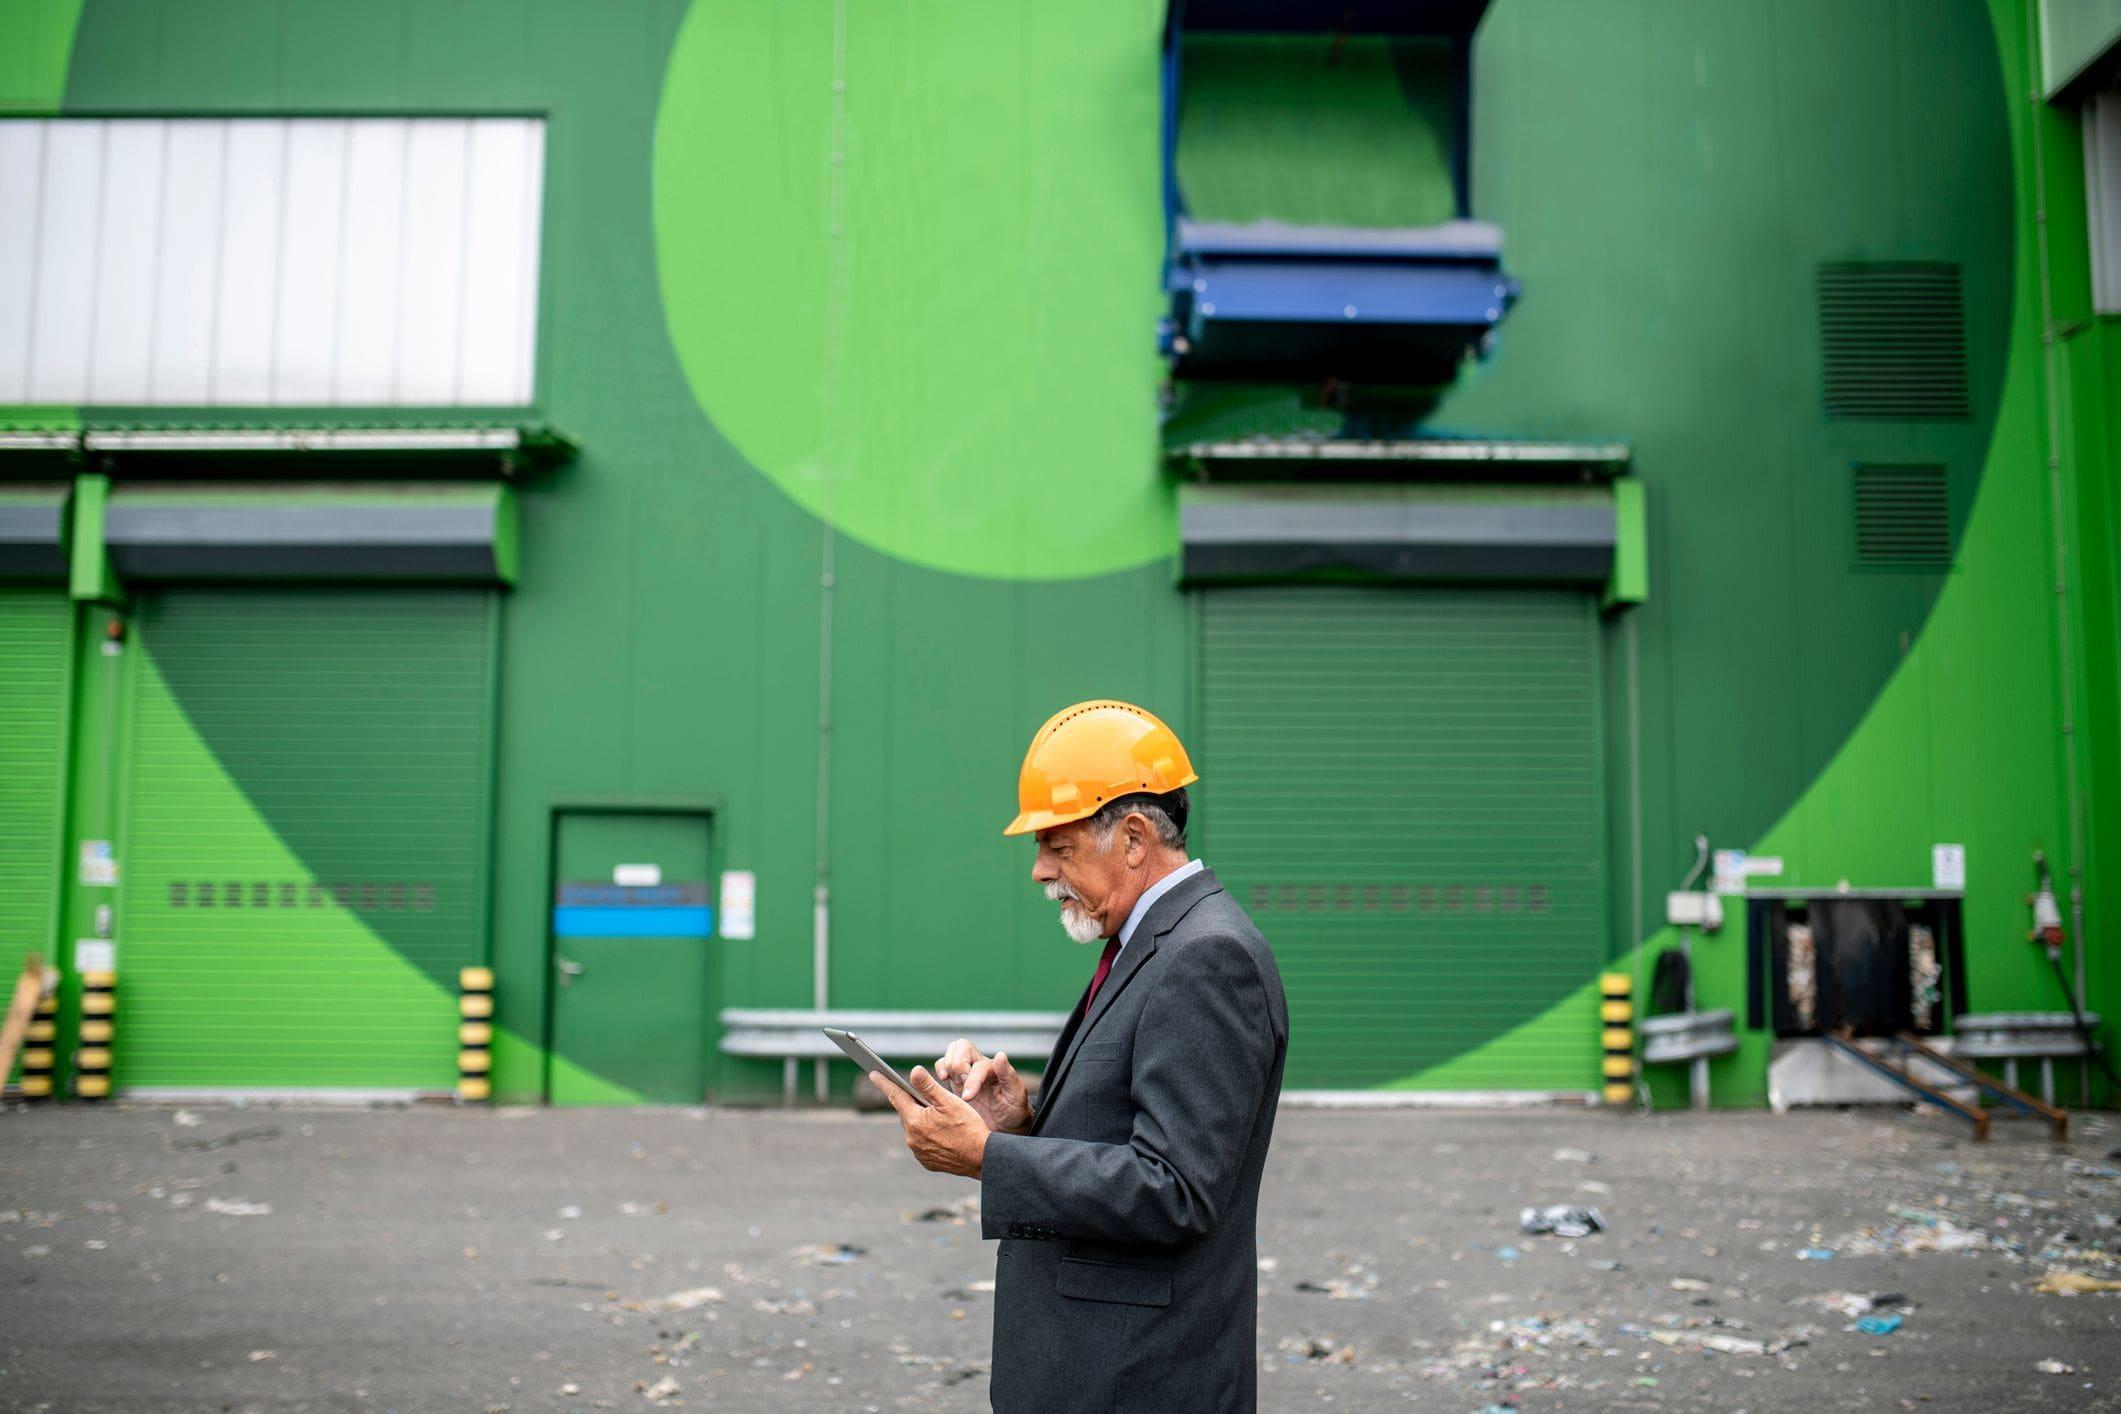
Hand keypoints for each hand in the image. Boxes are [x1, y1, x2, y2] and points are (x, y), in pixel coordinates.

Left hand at [874, 1067, 990, 1177]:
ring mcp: (918, 1152)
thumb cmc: (969, 1127)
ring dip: (922, 1120)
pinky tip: (943, 1133)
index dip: (884, 1083)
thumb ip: (928, 1086)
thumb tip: (913, 1071)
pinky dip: (928, 1135)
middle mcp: (912, 1138)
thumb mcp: (949, 1102)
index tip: (873, 1073)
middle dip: (913, 1102)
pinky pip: (922, 1143)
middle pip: (907, 1112)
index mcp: (915, 1120)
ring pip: (914, 1128)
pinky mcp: (926, 1161)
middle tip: (928, 1097)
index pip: (895, 1096)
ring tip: (941, 1117)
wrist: (982, 1159)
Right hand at [936, 1039, 1032, 1135]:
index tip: (968, 1098)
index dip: (972, 1080)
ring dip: (948, 1066)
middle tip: (960, 1085)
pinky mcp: (956, 1079)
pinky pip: (943, 1063)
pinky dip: (940, 1068)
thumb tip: (1000, 1055)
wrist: (1006, 1124)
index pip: (979, 1066)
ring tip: (952, 1082)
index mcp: (995, 1069)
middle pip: (962, 1046)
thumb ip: (1008, 1075)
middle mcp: (979, 1065)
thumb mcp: (1016, 1095)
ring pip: (952, 1051)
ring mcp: (967, 1071)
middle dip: (958, 1066)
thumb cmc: (1013, 1109)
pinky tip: (943, 1080)